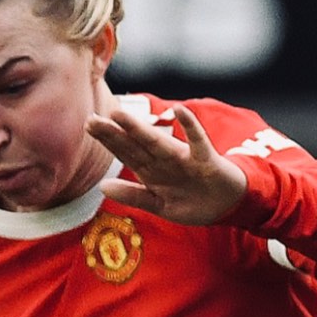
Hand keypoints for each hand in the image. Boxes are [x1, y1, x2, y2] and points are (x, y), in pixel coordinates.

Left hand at [91, 104, 248, 226]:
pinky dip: (191, 127)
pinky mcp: (205, 160)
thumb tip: (102, 187)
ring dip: (140, 130)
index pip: (126, 152)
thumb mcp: (159, 204)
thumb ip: (133, 196)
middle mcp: (164, 160)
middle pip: (135, 145)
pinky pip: (198, 142)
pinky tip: (180, 112)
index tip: (88, 124)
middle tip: (91, 119)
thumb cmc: (192, 200)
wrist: (227, 204)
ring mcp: (184, 158)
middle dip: (114, 133)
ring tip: (120, 115)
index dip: (108, 140)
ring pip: (158, 143)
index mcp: (152, 170)